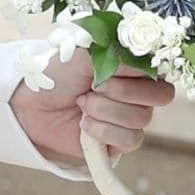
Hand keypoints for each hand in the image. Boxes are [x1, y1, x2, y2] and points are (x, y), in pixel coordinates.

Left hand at [10, 50, 175, 163]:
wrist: (33, 102)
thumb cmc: (59, 71)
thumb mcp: (86, 52)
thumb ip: (118, 53)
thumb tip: (141, 57)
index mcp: (134, 65)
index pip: (161, 69)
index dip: (138, 71)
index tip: (110, 69)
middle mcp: (138, 91)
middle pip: (161, 96)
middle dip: (122, 92)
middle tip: (94, 87)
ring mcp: (130, 117)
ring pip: (142, 119)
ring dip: (105, 111)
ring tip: (82, 104)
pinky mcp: (119, 142)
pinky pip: (130, 140)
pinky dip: (103, 131)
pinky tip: (84, 124)